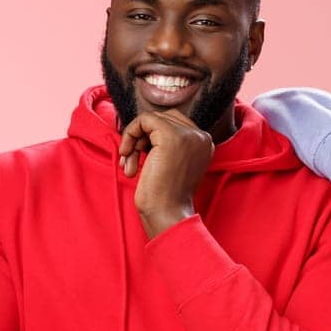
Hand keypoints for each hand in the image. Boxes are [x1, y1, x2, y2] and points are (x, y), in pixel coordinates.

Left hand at [119, 111, 214, 238]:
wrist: (167, 212)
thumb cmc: (165, 194)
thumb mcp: (172, 162)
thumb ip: (166, 143)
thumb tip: (143, 125)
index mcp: (205, 143)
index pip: (173, 123)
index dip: (151, 137)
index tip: (141, 158)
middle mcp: (201, 136)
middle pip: (162, 118)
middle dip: (141, 137)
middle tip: (131, 159)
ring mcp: (189, 134)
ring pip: (151, 119)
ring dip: (133, 139)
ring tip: (128, 163)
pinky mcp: (172, 135)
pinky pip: (143, 120)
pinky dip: (129, 134)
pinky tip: (126, 155)